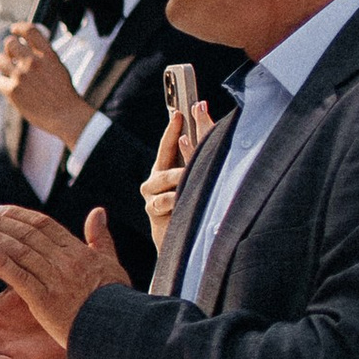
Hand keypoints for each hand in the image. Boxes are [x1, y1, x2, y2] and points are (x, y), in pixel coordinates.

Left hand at [0, 22, 97, 145]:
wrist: (65, 115)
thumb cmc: (63, 93)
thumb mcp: (58, 67)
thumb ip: (43, 56)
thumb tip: (26, 46)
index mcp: (47, 54)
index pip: (29, 30)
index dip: (19, 28)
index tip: (14, 29)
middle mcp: (33, 62)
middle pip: (10, 43)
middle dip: (9, 48)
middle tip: (11, 56)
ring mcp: (21, 75)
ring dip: (3, 64)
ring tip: (9, 72)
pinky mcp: (13, 90)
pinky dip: (2, 83)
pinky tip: (10, 88)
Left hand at [0, 200, 129, 351]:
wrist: (116, 330)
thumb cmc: (115, 299)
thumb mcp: (111, 263)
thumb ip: (101, 238)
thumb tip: (98, 211)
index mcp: (79, 252)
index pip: (44, 225)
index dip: (20, 215)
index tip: (1, 210)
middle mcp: (65, 261)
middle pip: (28, 234)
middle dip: (1, 222)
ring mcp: (55, 280)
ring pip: (20, 251)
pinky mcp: (45, 300)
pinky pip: (20, 277)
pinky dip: (2, 262)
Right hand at [143, 99, 204, 246]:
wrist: (183, 246)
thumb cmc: (191, 213)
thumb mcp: (194, 186)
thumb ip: (196, 163)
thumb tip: (206, 137)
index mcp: (163, 172)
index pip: (167, 146)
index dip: (172, 130)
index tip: (178, 112)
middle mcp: (154, 182)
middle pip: (164, 159)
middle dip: (177, 146)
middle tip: (187, 134)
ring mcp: (152, 197)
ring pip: (164, 179)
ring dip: (180, 175)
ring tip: (190, 172)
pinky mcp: (153, 212)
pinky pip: (164, 201)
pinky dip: (176, 198)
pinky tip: (184, 197)